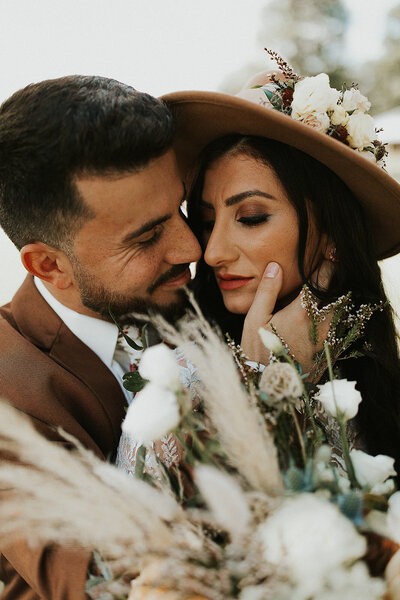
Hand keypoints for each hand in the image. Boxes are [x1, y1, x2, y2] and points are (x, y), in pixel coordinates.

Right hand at [241, 261, 332, 375]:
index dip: (328, 264)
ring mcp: (326, 339)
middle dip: (333, 282)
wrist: (268, 388)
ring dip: (333, 300)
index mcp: (302, 312)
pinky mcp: (328, 351)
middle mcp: (320, 325)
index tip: (329, 254)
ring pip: (339, 311)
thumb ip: (267, 291)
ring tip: (320, 294)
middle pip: (337, 294)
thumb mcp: (255, 319)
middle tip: (325, 272)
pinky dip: (332, 317)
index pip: (324, 280)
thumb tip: (274, 266)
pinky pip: (337, 328)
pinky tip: (317, 317)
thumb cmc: (257, 353)